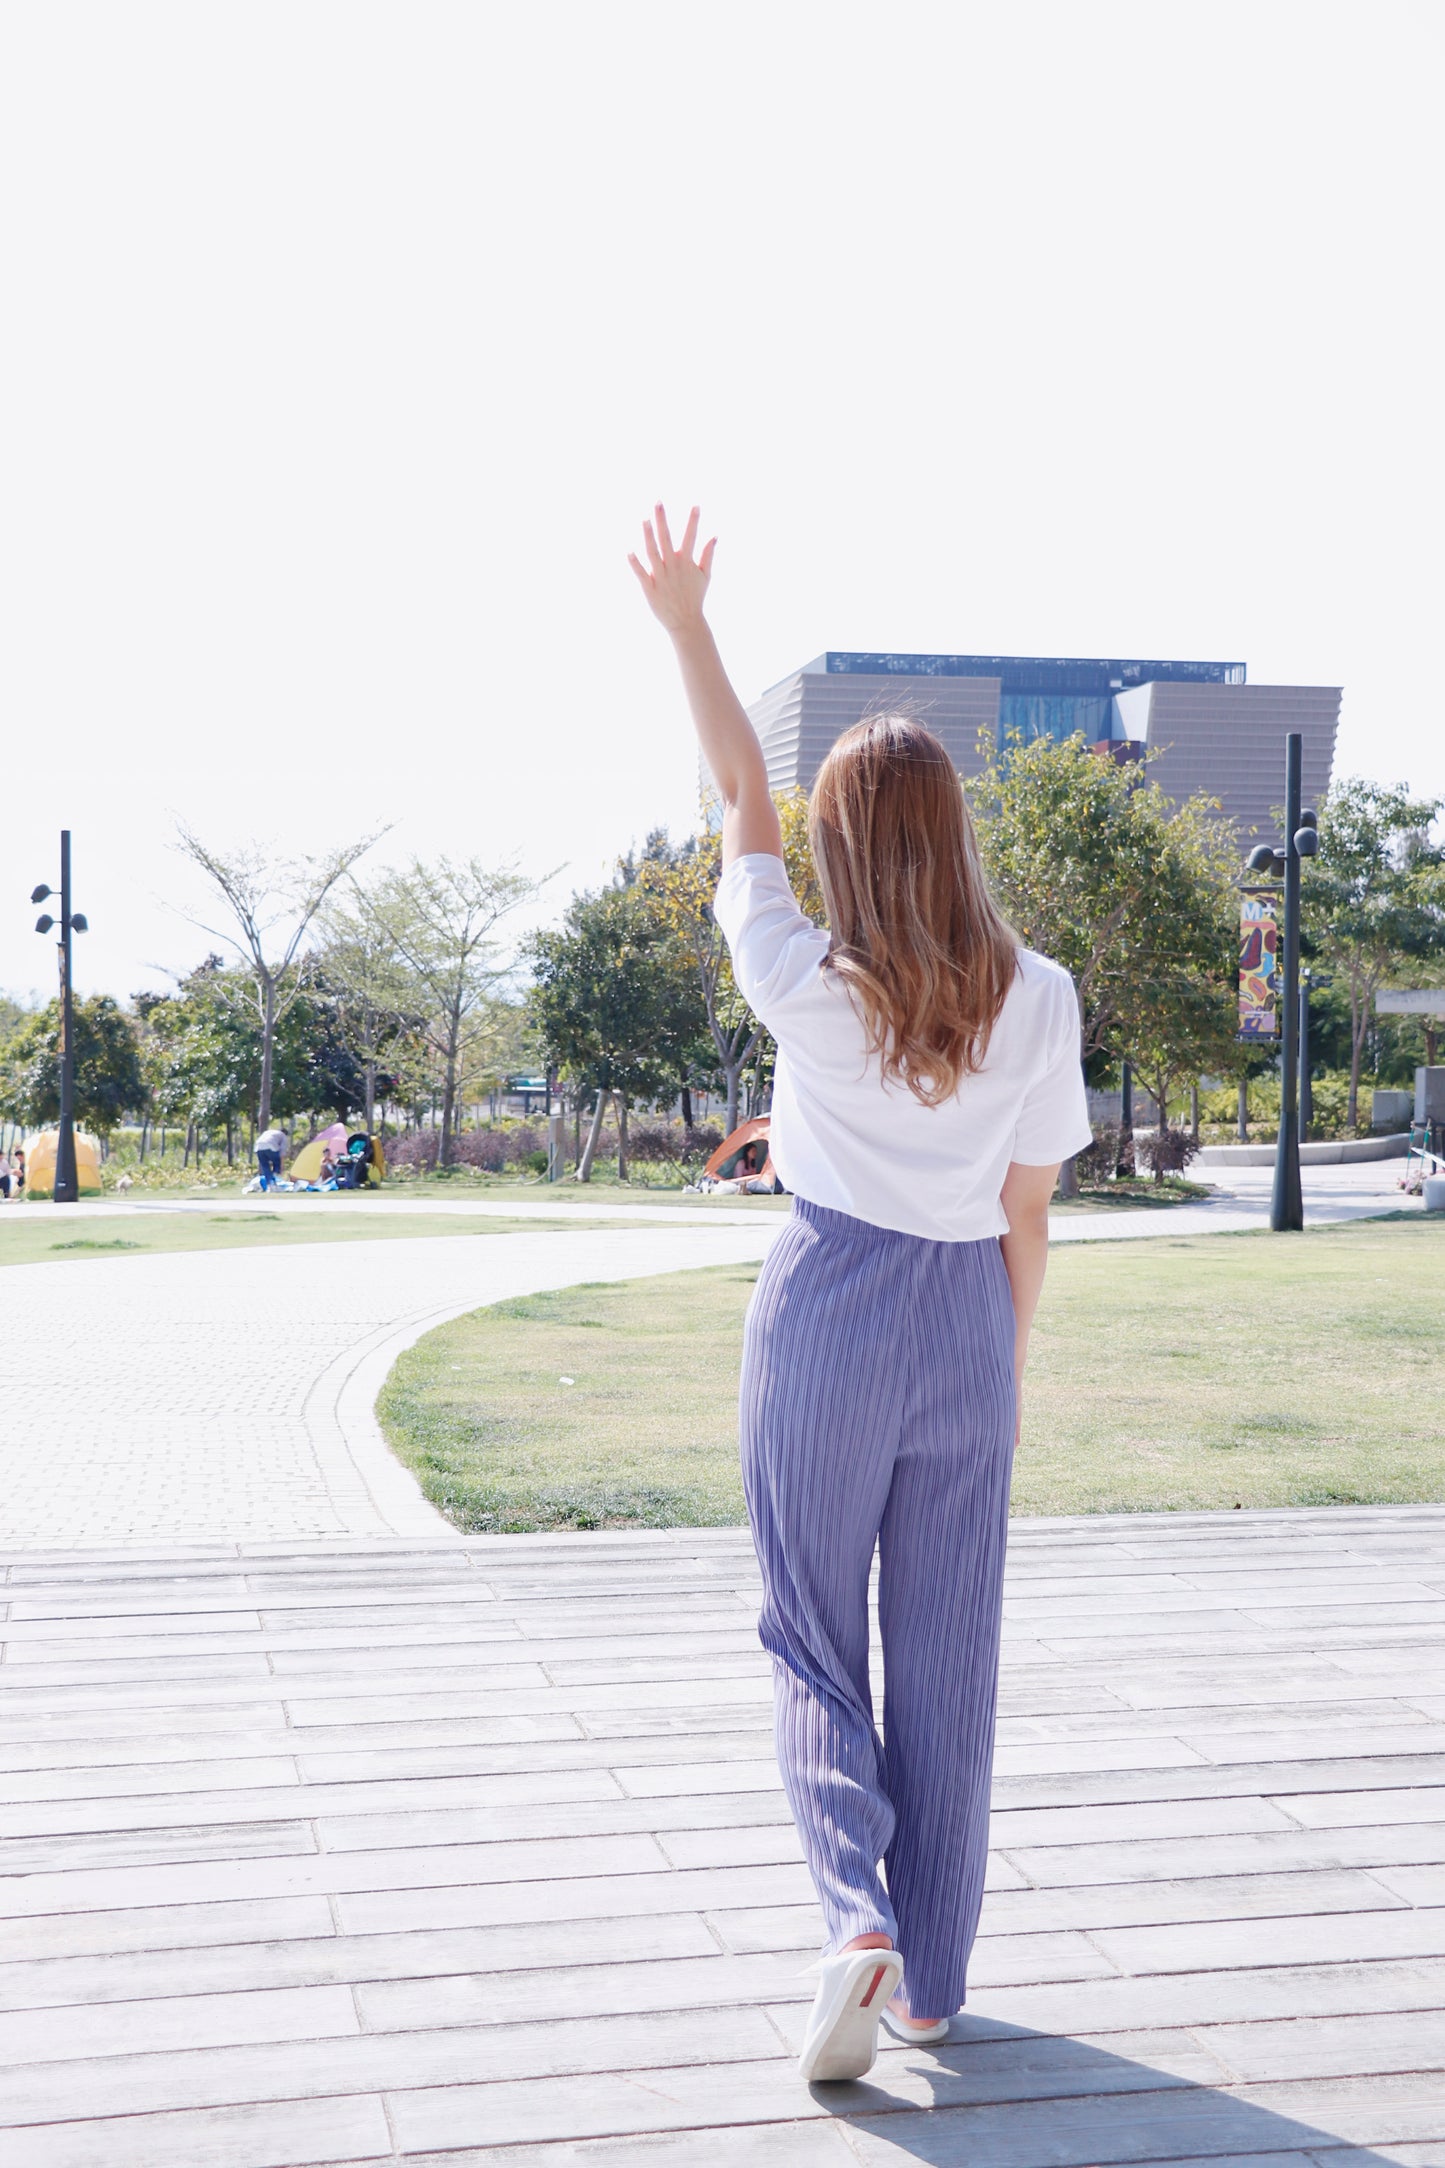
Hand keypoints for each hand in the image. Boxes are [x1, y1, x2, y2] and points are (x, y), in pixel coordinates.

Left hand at [628, 503, 715, 635]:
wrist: (686, 622)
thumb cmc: (695, 597)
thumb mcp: (705, 576)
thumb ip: (708, 555)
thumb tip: (714, 536)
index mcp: (686, 562)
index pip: (690, 537)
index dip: (693, 521)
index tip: (696, 505)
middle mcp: (673, 567)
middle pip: (666, 539)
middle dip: (662, 520)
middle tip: (658, 502)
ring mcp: (661, 577)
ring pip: (652, 553)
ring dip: (648, 536)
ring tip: (644, 519)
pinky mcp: (650, 589)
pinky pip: (641, 574)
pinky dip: (635, 564)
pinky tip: (629, 552)